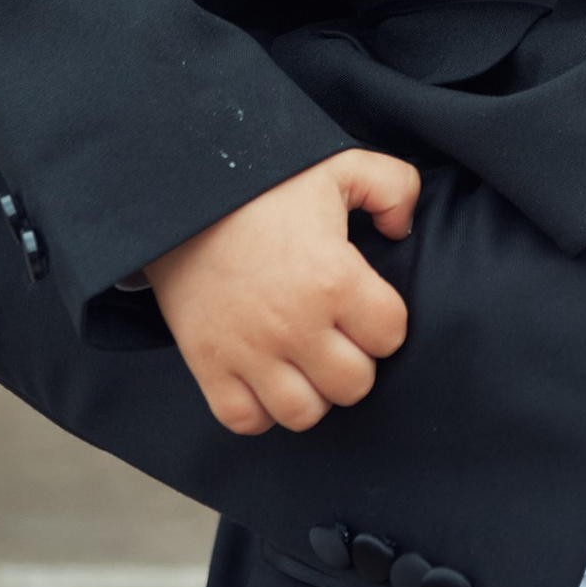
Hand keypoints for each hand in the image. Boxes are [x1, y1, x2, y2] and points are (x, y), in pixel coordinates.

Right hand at [144, 151, 418, 434]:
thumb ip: (395, 187)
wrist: (183, 197)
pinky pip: (245, 420)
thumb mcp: (342, 166)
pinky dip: (261, 410)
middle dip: (355, 362)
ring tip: (307, 363)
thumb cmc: (266, 185)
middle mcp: (295, 324)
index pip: (391, 335)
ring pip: (304, 413)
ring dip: (313, 393)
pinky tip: (267, 380)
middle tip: (339, 337)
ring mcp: (249, 351)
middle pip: (354, 384)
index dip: (385, 323)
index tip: (367, 307)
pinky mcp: (208, 365)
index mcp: (334, 278)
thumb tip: (402, 230)